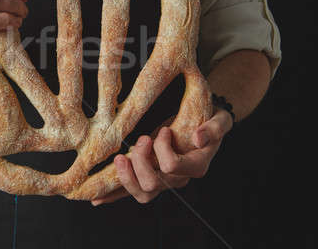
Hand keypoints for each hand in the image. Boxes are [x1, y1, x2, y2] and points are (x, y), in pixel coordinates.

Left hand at [91, 109, 232, 205]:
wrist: (205, 126)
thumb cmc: (211, 121)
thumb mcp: (220, 120)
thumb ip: (215, 128)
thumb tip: (198, 138)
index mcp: (196, 166)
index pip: (172, 165)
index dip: (163, 148)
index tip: (164, 130)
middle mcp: (179, 178)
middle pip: (153, 183)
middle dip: (140, 161)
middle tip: (141, 139)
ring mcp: (164, 181)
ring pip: (141, 192)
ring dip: (124, 177)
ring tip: (119, 159)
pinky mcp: (151, 177)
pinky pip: (132, 191)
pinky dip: (114, 195)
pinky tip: (97, 198)